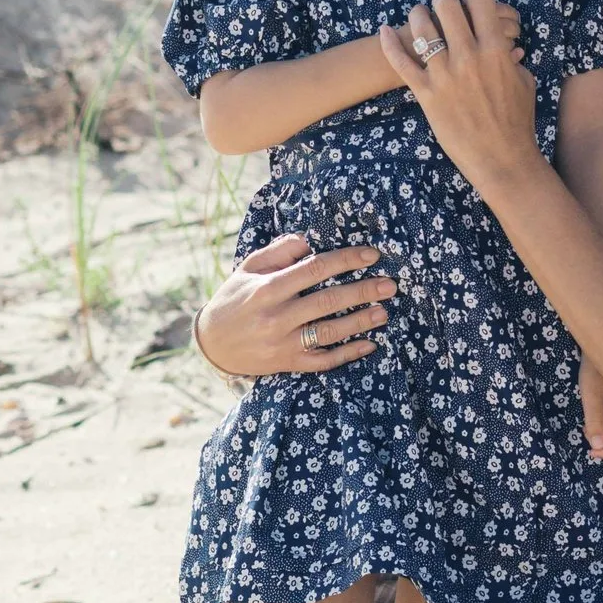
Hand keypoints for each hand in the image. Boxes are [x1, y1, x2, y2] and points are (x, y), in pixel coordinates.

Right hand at [192, 234, 393, 377]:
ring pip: (329, 332)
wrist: (212, 343)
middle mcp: (277, 316)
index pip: (315, 268)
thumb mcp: (249, 267)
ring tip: (384, 312)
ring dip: (360, 321)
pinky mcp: (287, 363)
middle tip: (390, 285)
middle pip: (328, 300)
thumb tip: (310, 240)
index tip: (372, 255)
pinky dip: (348, 353)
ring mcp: (283, 342)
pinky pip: (323, 361)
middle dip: (362, 290)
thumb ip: (279, 251)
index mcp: (269, 287)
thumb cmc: (235, 298)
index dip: (346, 260)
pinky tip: (369, 344)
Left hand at [375, 0, 539, 193]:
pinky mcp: (426, 93)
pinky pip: (401, 63)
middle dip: (444, 0)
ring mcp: (444, 75)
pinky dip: (389, 44)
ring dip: (418, 15)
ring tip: (419, 15)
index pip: (479, 1)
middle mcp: (468, 57)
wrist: (502, 158)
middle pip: (447, 5)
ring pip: (421, 28)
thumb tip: (503, 45)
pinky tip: (384, 31)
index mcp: (496, 51)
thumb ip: (509, 58)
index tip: (471, 1)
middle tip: (443, 6)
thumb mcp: (524, 81)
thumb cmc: (518, 122)